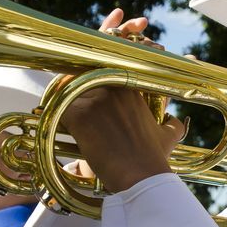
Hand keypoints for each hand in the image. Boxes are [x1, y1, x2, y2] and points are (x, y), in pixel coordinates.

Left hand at [61, 10, 184, 192]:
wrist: (142, 176)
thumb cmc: (155, 159)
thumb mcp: (169, 135)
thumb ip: (173, 123)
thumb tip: (178, 123)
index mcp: (133, 84)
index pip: (112, 60)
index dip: (103, 50)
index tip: (93, 52)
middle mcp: (114, 85)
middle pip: (85, 69)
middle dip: (74, 72)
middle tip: (62, 79)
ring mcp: (96, 98)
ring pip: (69, 87)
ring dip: (61, 94)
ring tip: (52, 100)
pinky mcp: (80, 115)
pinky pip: (58, 106)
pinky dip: (53, 112)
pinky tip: (48, 116)